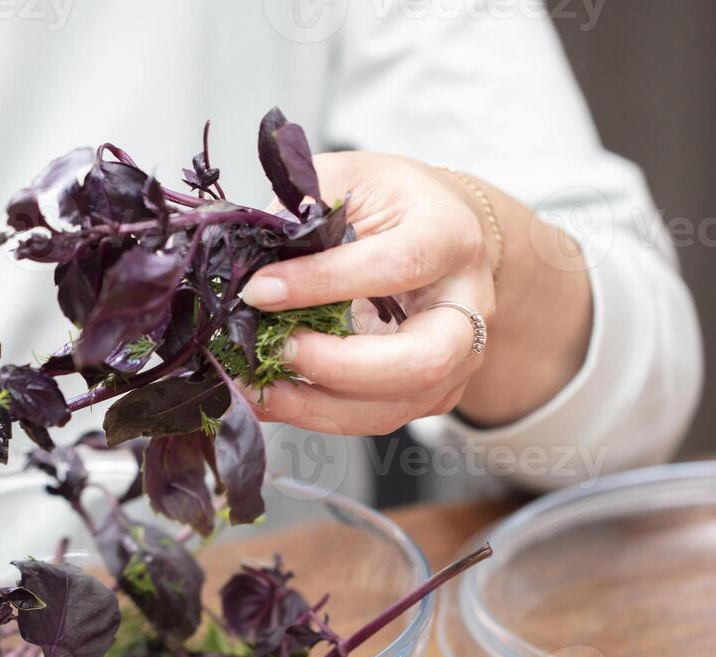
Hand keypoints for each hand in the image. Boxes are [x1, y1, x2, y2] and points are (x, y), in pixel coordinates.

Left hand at [239, 151, 590, 431]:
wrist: (448, 231)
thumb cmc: (397, 202)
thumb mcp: (351, 178)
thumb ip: (303, 210)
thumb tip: (247, 259)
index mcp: (450, 237)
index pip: (397, 266)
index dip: (324, 283)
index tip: (259, 290)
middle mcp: (467, 306)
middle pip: (422, 360)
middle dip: (338, 366)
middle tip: (277, 348)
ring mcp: (456, 358)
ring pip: (395, 407)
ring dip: (316, 405)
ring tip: (256, 386)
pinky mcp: (432, 392)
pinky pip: (374, 419)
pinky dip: (315, 415)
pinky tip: (271, 397)